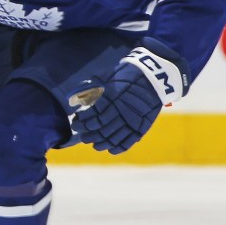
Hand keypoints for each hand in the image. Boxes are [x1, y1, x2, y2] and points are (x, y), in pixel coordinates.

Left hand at [72, 45, 187, 153]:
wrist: (152, 76)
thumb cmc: (125, 74)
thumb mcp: (105, 77)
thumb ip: (89, 88)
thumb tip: (73, 100)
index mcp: (110, 98)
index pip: (92, 115)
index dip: (82, 121)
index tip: (75, 122)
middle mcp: (120, 111)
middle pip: (100, 129)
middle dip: (88, 134)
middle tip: (82, 136)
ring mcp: (132, 120)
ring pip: (113, 138)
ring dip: (101, 143)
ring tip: (94, 145)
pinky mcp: (142, 126)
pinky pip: (129, 141)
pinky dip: (118, 148)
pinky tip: (110, 150)